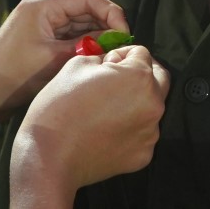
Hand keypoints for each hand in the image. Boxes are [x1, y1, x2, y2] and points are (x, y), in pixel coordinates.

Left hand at [0, 0, 128, 119]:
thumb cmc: (13, 76)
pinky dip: (82, 46)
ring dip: (95, 38)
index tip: (124, 34)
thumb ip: (87, 45)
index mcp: (43, 6)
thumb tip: (114, 40)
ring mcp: (40, 25)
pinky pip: (68, 38)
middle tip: (122, 48)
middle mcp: (42, 10)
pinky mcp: (40, 40)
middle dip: (105, 27)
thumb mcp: (56, 59)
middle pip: (84, 10)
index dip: (111, 14)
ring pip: (78, 25)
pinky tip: (95, 60)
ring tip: (111, 56)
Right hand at [10, 46, 169, 204]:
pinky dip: (130, 128)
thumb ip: (102, 58)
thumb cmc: (60, 107)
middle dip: (140, 73)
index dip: (121, 54)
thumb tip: (110, 63)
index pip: (142, 53)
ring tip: (105, 108)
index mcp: (139, 77)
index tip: (106, 64)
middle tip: (115, 79)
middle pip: (159, 78)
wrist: (50, 156)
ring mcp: (150, 133)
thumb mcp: (77, 65)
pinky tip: (106, 129)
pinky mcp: (143, 155)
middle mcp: (153, 105)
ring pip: (150, 107)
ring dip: (135, 102)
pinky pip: (142, 133)